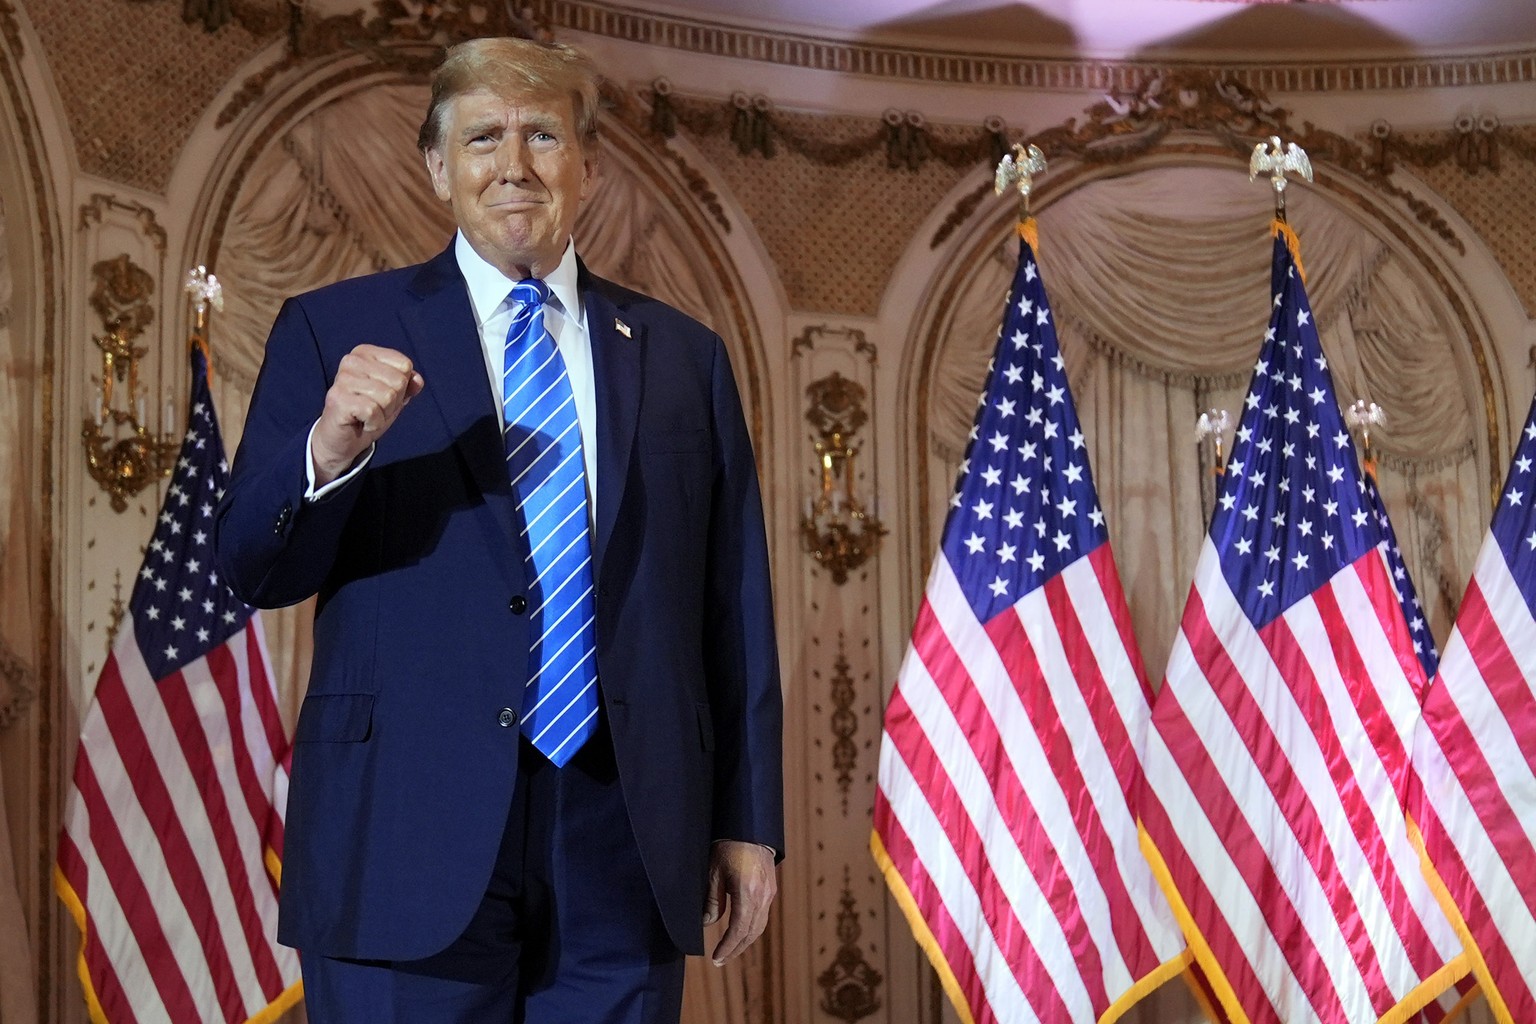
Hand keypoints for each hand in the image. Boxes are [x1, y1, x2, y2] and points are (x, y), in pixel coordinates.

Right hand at [312, 345, 423, 484]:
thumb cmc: (368, 414)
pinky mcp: (338, 398)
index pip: (405, 366)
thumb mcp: (394, 397)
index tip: (382, 396)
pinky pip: (373, 411)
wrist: (342, 440)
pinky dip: (374, 423)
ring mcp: (343, 378)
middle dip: (392, 403)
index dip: (401, 388)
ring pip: (388, 397)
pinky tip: (362, 422)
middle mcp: (352, 360)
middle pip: (398, 381)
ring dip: (383, 414)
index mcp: (366, 353)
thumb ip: (408, 385)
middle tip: (374, 408)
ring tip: (367, 415)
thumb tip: (418, 380)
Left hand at [703, 840, 776, 965]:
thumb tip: (708, 923)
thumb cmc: (729, 845)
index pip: (739, 929)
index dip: (728, 946)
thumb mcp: (713, 871)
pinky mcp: (770, 888)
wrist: (750, 827)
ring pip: (760, 925)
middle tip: (721, 960)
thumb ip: (711, 899)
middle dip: (736, 948)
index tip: (717, 958)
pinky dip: (752, 928)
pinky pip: (763, 915)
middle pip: (752, 932)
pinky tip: (741, 931)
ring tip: (730, 950)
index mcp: (748, 891)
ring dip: (745, 940)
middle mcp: (763, 895)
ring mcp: (769, 892)